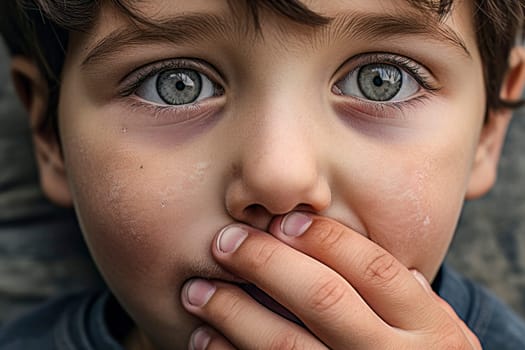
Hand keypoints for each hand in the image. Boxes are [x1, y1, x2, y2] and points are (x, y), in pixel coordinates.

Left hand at [181, 213, 480, 348]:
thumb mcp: (437, 333)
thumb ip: (404, 297)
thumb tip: (342, 244)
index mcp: (428, 329)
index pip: (374, 270)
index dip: (326, 240)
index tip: (282, 221)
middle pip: (323, 298)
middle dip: (266, 263)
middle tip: (224, 241)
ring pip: (285, 344)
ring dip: (232, 312)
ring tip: (197, 290)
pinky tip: (205, 336)